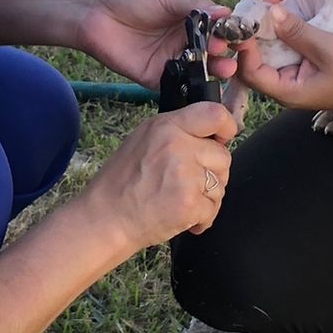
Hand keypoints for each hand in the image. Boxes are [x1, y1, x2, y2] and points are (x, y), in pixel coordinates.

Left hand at [79, 0, 225, 88]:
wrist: (94, 14)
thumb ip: (196, 5)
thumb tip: (226, 12)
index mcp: (190, 17)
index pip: (217, 27)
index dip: (229, 31)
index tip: (239, 34)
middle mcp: (184, 40)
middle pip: (213, 50)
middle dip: (224, 52)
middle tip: (227, 51)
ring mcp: (172, 60)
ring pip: (201, 69)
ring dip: (215, 70)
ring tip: (224, 69)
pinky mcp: (158, 78)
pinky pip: (180, 85)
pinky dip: (193, 87)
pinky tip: (204, 84)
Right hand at [82, 101, 237, 246]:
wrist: (105, 218)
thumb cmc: (121, 184)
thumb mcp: (144, 141)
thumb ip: (177, 133)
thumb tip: (212, 136)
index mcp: (166, 126)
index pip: (214, 114)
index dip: (227, 127)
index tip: (223, 139)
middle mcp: (177, 146)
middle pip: (223, 156)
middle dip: (213, 174)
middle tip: (190, 185)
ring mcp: (184, 174)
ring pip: (221, 184)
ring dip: (207, 198)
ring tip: (181, 202)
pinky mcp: (188, 202)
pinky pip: (212, 209)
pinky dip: (201, 219)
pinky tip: (182, 218)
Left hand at [233, 6, 332, 111]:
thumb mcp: (327, 48)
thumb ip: (297, 32)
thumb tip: (271, 12)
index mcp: (286, 91)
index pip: (249, 71)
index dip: (244, 47)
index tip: (247, 21)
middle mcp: (284, 86)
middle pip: (253, 59)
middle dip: (253, 32)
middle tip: (258, 3)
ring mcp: (292, 75)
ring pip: (267, 49)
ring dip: (266, 25)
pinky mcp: (301, 64)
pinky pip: (282, 46)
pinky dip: (280, 28)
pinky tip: (282, 8)